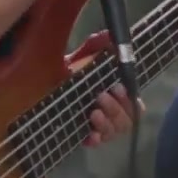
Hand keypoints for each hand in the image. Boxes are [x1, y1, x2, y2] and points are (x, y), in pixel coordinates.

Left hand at [65, 32, 145, 147]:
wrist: (42, 85)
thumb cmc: (67, 73)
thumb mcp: (81, 58)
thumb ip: (95, 47)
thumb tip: (108, 34)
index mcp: (116, 95)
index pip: (135, 104)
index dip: (130, 99)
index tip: (116, 88)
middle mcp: (111, 113)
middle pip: (126, 120)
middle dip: (116, 109)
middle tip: (100, 97)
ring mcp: (99, 127)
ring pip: (113, 132)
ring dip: (106, 123)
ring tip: (93, 112)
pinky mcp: (84, 136)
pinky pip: (96, 142)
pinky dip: (94, 139)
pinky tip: (89, 135)